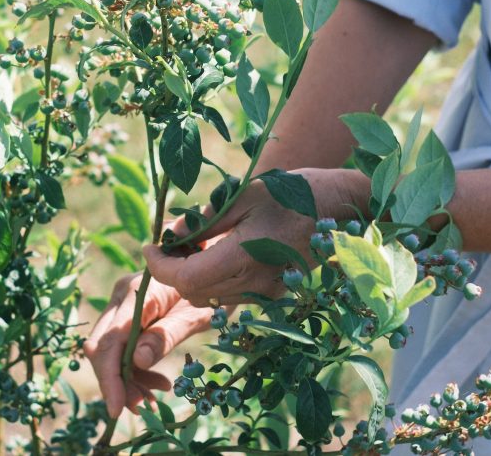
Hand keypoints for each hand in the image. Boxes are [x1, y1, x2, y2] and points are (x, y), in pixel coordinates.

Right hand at [83, 273, 215, 418]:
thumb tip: (136, 361)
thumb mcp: (195, 316)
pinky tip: (156, 385)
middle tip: (141, 407)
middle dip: (117, 382)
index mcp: (137, 293)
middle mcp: (121, 296)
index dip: (110, 377)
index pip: (111, 341)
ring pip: (110, 351)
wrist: (218, 270)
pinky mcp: (128, 315)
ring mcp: (121, 304)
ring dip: (127, 380)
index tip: (117, 408)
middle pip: (103, 347)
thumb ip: (166, 336)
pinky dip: (135, 370)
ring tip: (152, 400)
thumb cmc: (212, 290)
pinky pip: (122, 347)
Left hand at [145, 174, 323, 306]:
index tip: (148, 246)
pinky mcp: (275, 293)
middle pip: (195, 293)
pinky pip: (231, 294)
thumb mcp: (245, 195)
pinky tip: (216, 252)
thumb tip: (172, 233)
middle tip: (166, 243)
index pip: (187, 278)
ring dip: (192, 277)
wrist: (342, 209)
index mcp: (245, 256)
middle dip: (172, 272)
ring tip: (190, 245)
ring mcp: (267, 292)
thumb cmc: (294, 193)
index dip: (160, 267)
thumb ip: (206, 218)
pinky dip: (214, 279)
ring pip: (211, 298)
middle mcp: (255, 283)